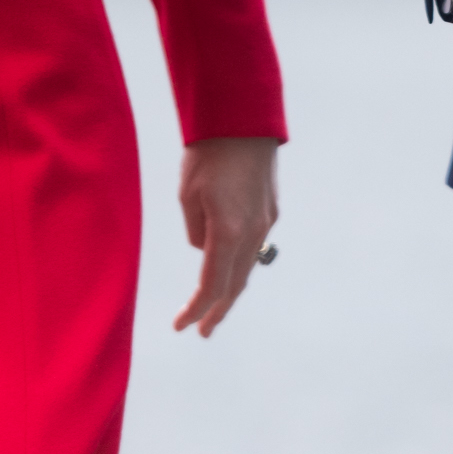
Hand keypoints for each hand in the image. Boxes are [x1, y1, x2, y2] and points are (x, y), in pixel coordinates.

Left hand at [174, 136, 278, 339]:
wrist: (244, 122)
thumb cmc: (208, 156)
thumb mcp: (188, 196)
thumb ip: (196, 232)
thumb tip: (206, 250)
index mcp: (228, 233)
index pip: (211, 286)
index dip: (196, 310)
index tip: (182, 326)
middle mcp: (252, 233)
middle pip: (235, 285)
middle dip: (217, 311)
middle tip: (203, 331)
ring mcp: (266, 223)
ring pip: (247, 267)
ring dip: (230, 289)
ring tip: (215, 307)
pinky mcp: (271, 211)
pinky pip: (254, 247)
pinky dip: (240, 264)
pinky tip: (229, 268)